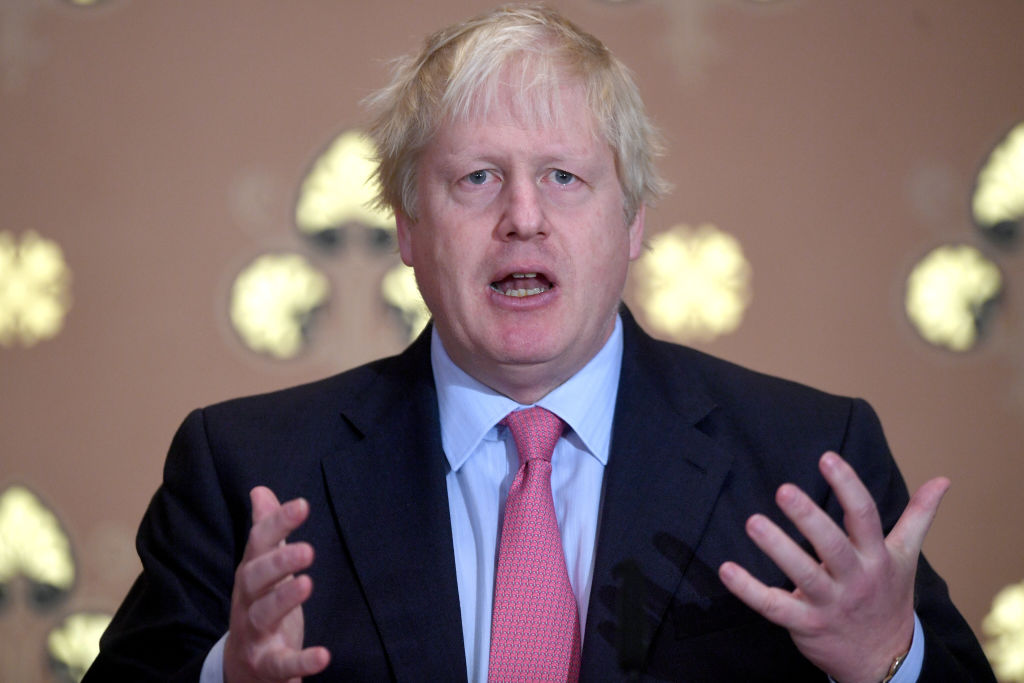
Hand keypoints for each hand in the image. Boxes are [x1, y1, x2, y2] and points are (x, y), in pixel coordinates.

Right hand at [223, 486, 329, 682]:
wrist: (242, 670)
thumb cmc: (259, 608)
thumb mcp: (262, 570)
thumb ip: (265, 532)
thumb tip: (260, 491)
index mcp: (250, 575)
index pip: (258, 544)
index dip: (278, 523)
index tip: (303, 505)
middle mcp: (247, 601)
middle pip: (253, 578)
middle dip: (278, 562)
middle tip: (307, 549)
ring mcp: (254, 634)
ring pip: (262, 615)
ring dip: (283, 599)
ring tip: (307, 584)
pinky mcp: (266, 665)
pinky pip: (281, 664)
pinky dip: (301, 661)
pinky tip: (324, 655)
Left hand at [718, 452, 949, 682]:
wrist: (885, 659)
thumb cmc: (889, 596)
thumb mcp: (906, 556)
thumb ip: (918, 516)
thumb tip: (942, 480)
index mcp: (876, 557)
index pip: (864, 516)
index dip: (847, 486)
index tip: (827, 458)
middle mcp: (855, 579)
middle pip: (832, 545)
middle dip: (809, 518)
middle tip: (783, 489)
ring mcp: (830, 603)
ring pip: (803, 575)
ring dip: (777, 549)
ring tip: (753, 522)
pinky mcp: (806, 624)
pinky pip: (774, 607)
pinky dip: (749, 590)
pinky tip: (727, 569)